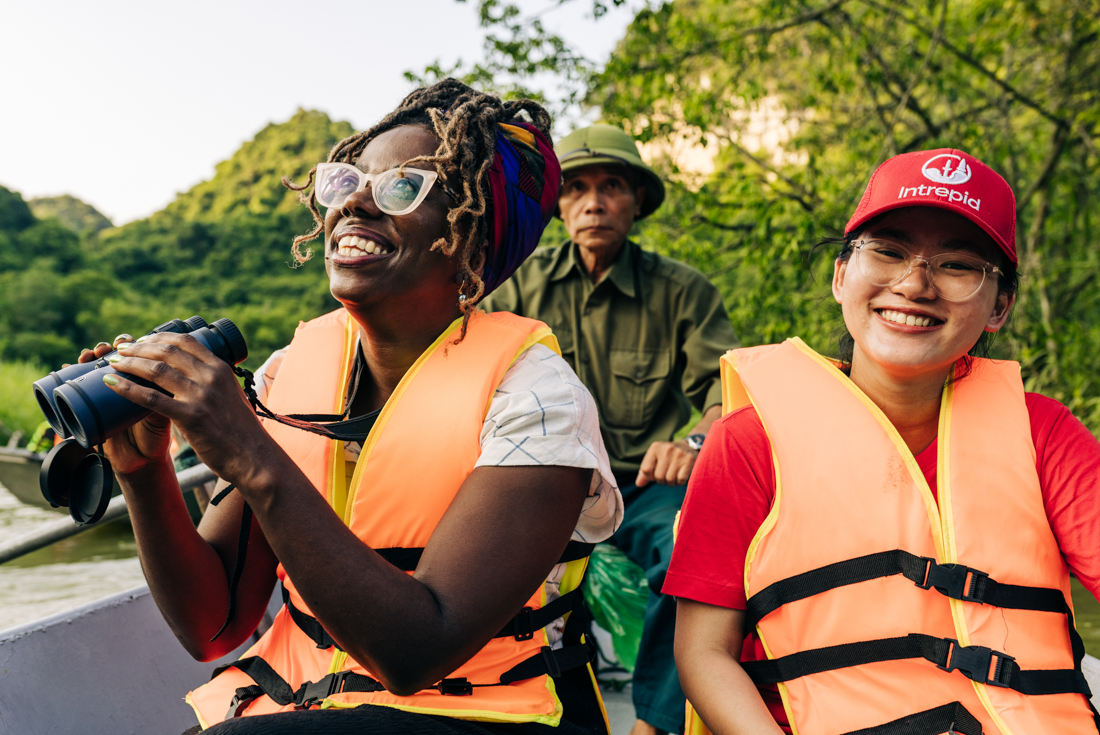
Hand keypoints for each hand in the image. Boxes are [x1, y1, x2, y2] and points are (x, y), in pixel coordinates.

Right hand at [74, 334, 173, 474]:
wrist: (141, 461)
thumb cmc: (157, 436)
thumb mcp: (166, 413)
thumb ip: (166, 397)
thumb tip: (167, 378)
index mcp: (148, 381)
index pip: (140, 354)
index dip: (134, 345)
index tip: (127, 340)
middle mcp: (129, 382)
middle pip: (118, 356)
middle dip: (114, 348)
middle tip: (112, 347)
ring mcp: (110, 393)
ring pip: (96, 366)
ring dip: (91, 356)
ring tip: (90, 354)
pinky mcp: (93, 407)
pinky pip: (79, 386)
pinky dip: (71, 373)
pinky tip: (67, 365)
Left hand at [101, 332, 270, 487]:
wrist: (254, 457)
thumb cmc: (242, 432)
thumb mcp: (231, 397)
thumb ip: (214, 384)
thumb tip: (193, 378)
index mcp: (221, 369)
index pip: (186, 341)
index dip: (159, 337)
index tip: (142, 340)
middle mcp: (211, 377)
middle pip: (167, 351)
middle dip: (138, 347)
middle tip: (121, 350)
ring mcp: (201, 395)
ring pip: (156, 370)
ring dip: (129, 363)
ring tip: (112, 363)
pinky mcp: (190, 416)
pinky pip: (151, 398)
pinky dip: (127, 388)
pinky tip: (112, 383)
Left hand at [634, 439, 698, 487]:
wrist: (690, 447)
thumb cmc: (668, 456)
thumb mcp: (655, 459)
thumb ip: (645, 471)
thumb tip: (639, 484)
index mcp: (655, 447)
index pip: (646, 469)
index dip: (650, 477)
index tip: (656, 474)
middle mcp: (667, 449)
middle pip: (658, 476)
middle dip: (662, 481)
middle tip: (667, 475)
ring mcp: (679, 454)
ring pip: (669, 480)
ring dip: (671, 482)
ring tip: (674, 475)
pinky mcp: (689, 461)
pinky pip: (680, 480)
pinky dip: (679, 482)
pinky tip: (681, 475)